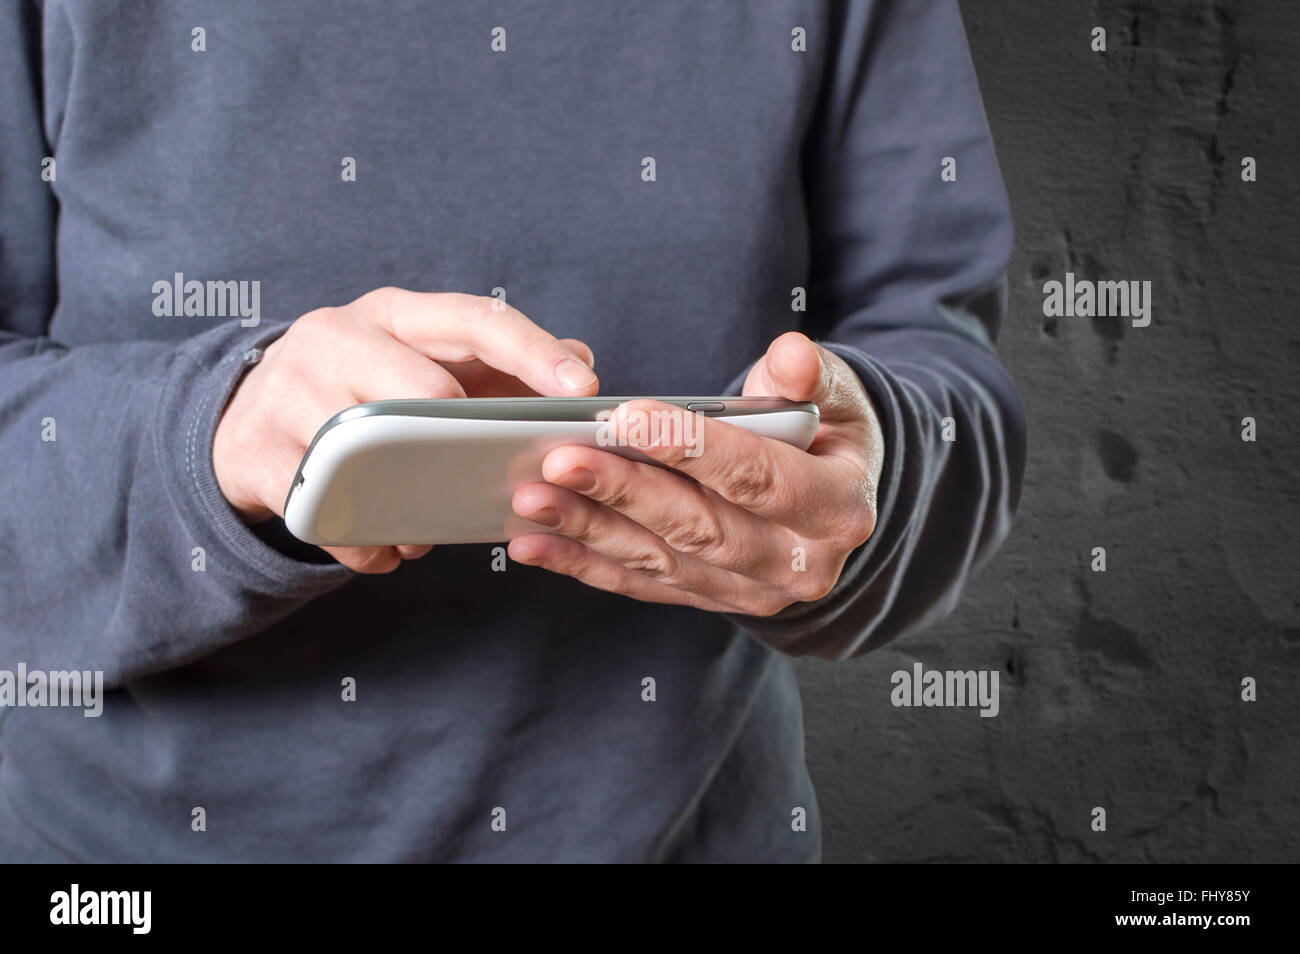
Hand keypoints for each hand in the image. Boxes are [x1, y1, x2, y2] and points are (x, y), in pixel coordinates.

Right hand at [214, 287, 597, 572]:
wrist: (246, 416)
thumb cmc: (363, 386)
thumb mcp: (422, 358)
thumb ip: (500, 363)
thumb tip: (581, 355)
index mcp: (392, 313)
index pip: (472, 318)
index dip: (531, 350)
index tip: (583, 386)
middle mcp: (336, 338)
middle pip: (421, 388)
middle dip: (464, 437)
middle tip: (497, 476)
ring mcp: (287, 393)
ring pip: (369, 454)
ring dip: (414, 504)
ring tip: (436, 527)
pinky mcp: (255, 453)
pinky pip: (325, 513)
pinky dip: (367, 544)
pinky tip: (390, 550)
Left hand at [507, 331, 884, 615]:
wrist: (838, 496)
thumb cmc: (829, 431)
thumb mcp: (838, 395)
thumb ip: (811, 375)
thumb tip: (791, 351)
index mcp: (839, 508)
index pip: (757, 477)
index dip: (689, 447)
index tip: (623, 416)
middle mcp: (800, 565)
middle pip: (700, 528)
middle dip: (624, 492)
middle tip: (559, 459)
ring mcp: (753, 591)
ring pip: (661, 561)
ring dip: (591, 530)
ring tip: (531, 497)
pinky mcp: (712, 600)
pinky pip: (642, 585)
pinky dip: (584, 565)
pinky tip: (533, 543)